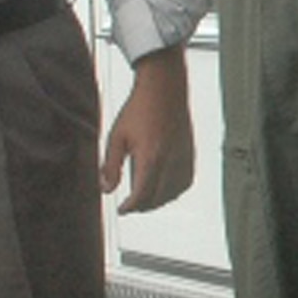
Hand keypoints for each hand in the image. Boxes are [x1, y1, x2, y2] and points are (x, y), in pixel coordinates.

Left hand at [100, 46, 195, 214]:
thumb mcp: (116, 136)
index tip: (122, 210)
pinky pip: (185, 181)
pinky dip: (175, 190)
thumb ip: (110, 166)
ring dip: (159, 200)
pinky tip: (165, 187)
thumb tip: (106, 189)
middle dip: (142, 206)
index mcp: (150, 158)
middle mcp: (170, 161)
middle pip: (157, 198)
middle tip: (130, 205)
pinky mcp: (190, 152)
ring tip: (146, 199)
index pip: (141, 196)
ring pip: (174, 193)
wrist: (164, 88)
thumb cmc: (139, 108)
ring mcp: (183, 157)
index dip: (130, 207)